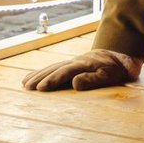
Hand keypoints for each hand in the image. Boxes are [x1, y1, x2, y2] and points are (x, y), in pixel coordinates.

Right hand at [22, 49, 140, 91]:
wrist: (118, 54)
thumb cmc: (115, 68)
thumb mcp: (108, 75)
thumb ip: (92, 79)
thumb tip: (75, 83)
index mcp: (83, 65)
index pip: (64, 72)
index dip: (52, 80)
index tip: (40, 88)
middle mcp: (74, 62)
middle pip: (54, 69)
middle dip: (40, 78)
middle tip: (27, 87)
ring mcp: (71, 62)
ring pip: (51, 67)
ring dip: (38, 75)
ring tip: (25, 84)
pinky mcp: (70, 64)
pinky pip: (53, 67)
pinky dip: (42, 72)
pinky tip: (33, 77)